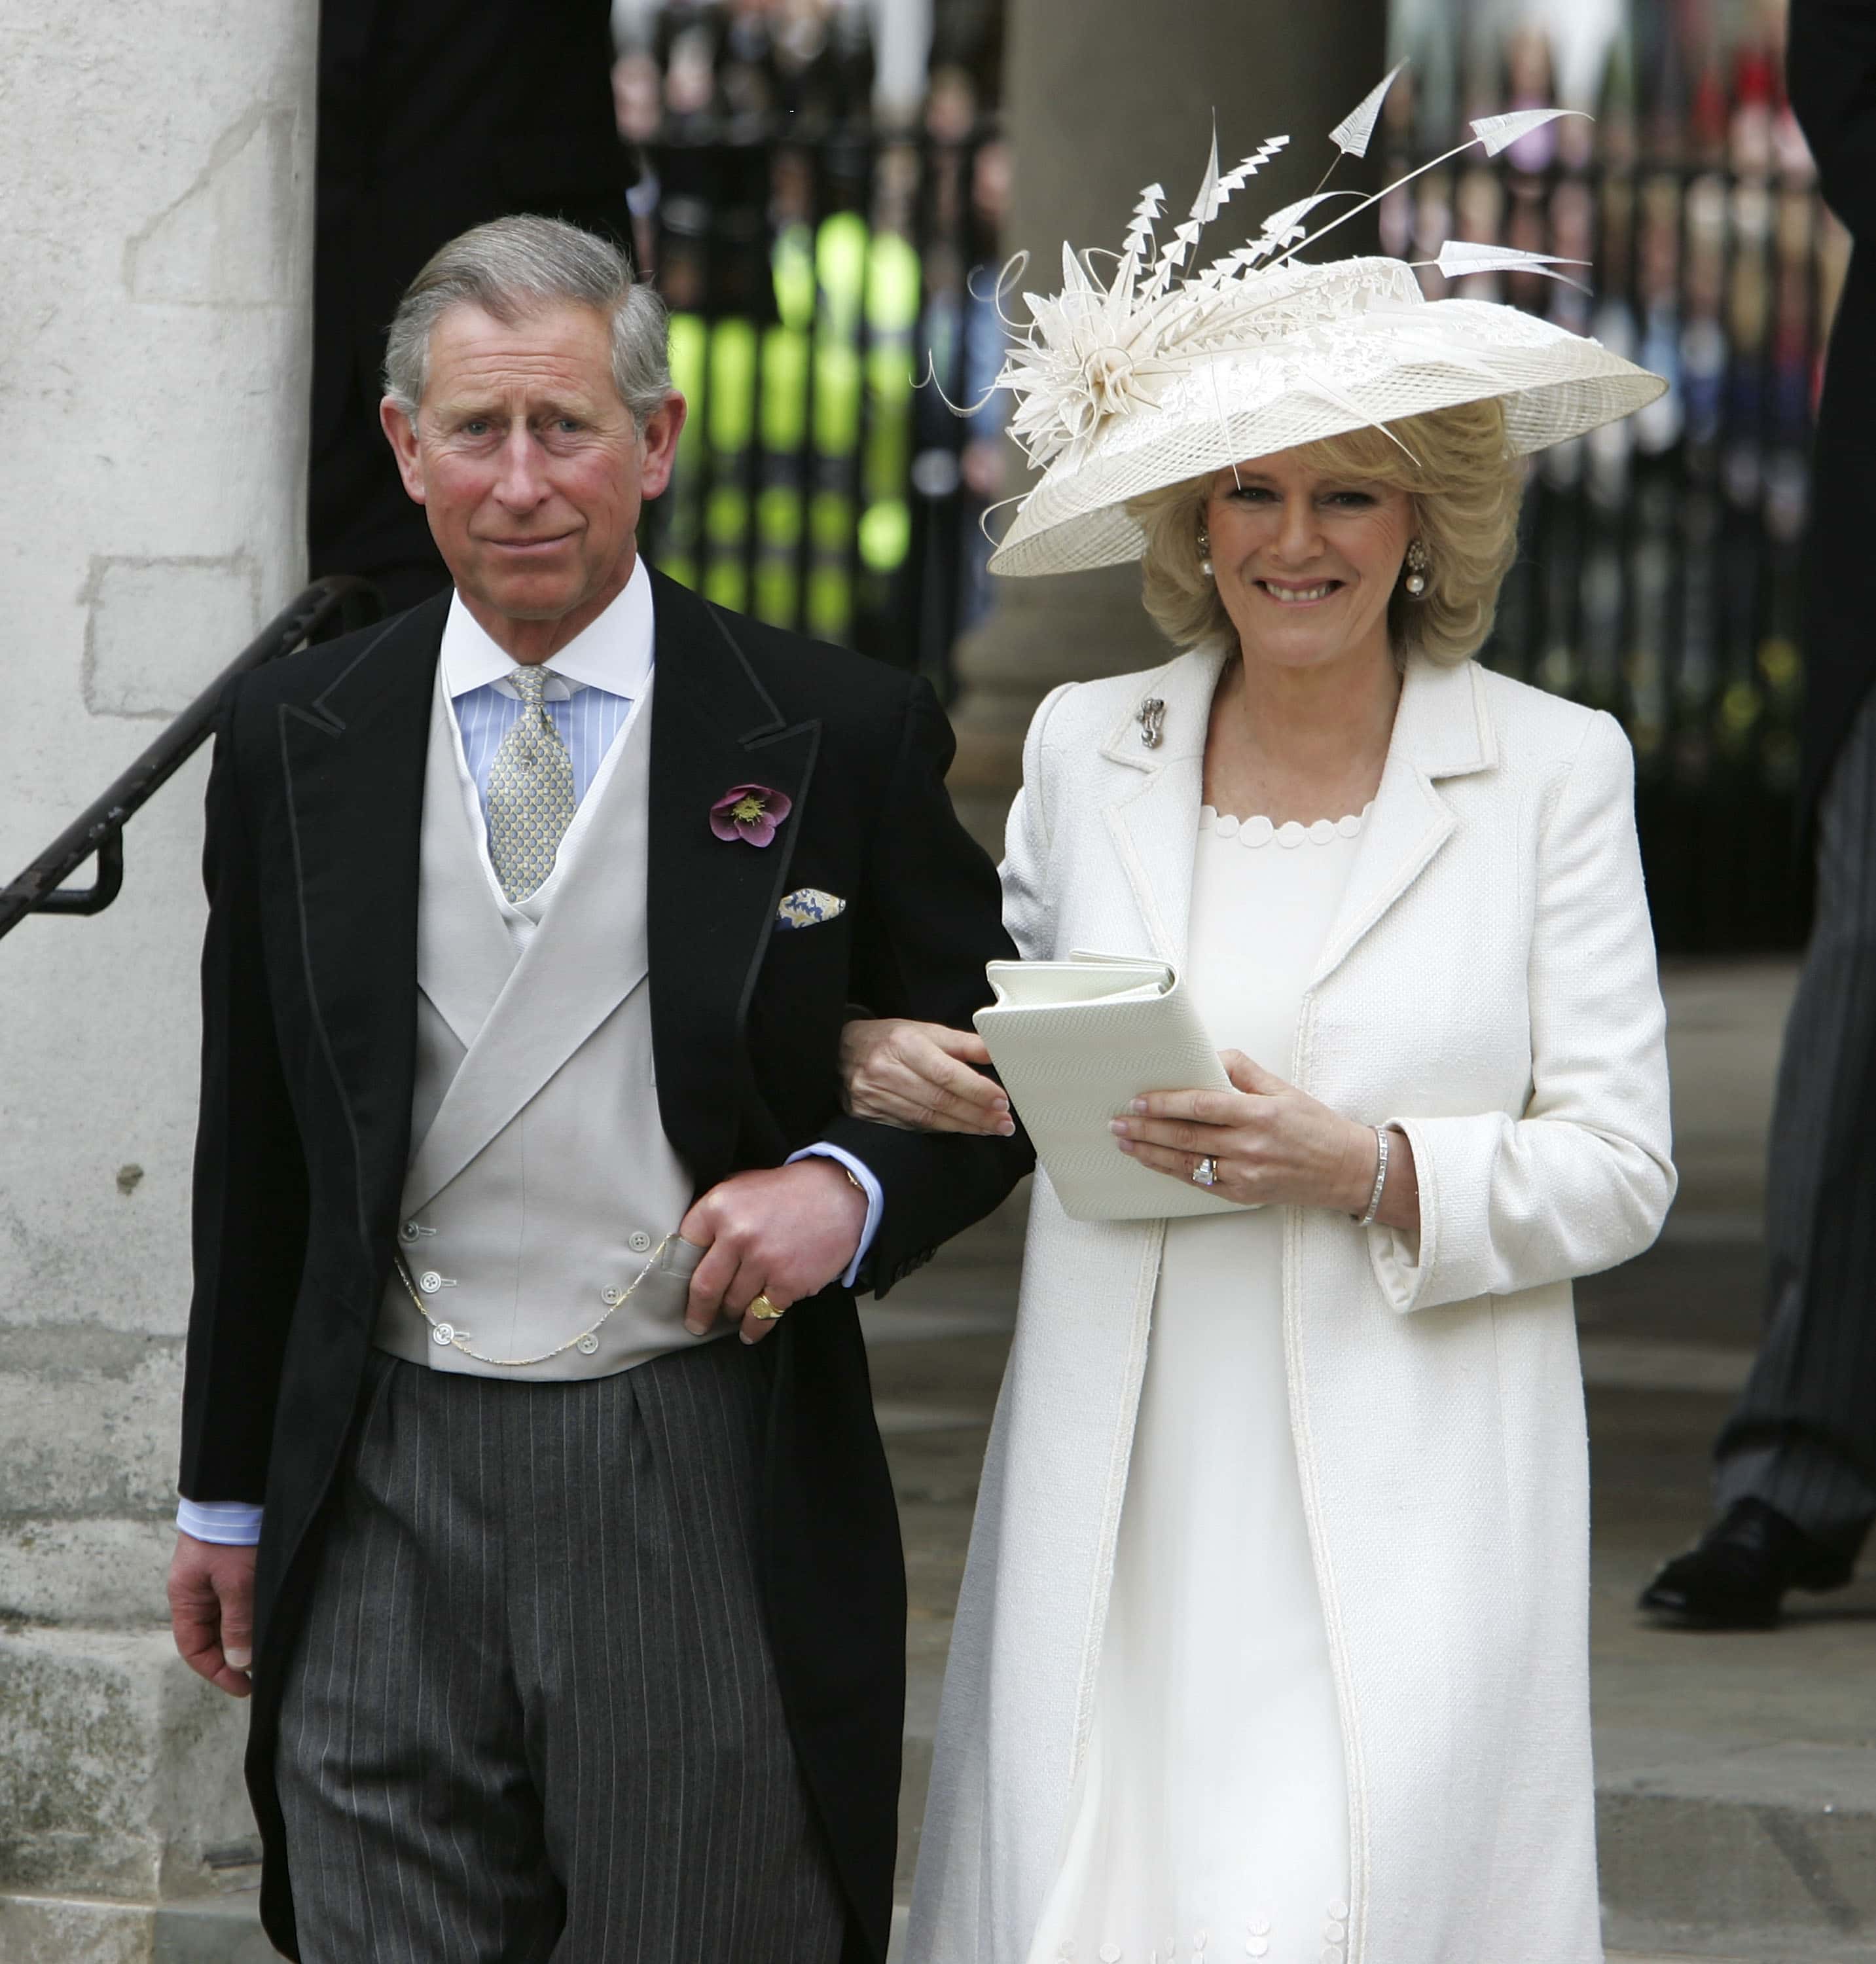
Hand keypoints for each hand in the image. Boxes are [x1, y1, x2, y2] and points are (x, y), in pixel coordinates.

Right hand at [168, 1533, 256, 1697]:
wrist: (238, 1489)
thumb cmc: (231, 1535)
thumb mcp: (236, 1582)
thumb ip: (237, 1623)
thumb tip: (240, 1663)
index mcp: (185, 1598)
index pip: (194, 1649)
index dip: (217, 1672)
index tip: (246, 1687)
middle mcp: (197, 1592)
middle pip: (213, 1637)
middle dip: (235, 1657)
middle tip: (264, 1671)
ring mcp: (215, 1579)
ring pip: (229, 1620)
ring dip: (247, 1636)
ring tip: (272, 1650)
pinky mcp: (235, 1567)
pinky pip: (241, 1601)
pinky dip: (253, 1615)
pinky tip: (271, 1621)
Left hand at [679, 1158, 870, 1344]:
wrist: (841, 1194)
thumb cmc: (791, 1190)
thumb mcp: (744, 1185)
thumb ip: (717, 1212)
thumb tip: (691, 1245)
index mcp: (721, 1205)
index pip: (684, 1247)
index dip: (679, 1271)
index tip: (676, 1288)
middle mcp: (737, 1233)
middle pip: (703, 1286)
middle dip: (697, 1311)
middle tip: (695, 1322)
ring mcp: (763, 1261)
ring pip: (732, 1304)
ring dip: (731, 1314)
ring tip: (732, 1315)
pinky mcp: (788, 1282)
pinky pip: (761, 1316)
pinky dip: (754, 1328)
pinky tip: (750, 1332)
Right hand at [839, 1018, 1013, 1135]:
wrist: (842, 1051)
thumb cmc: (890, 1039)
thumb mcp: (925, 1030)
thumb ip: (962, 1043)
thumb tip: (997, 1052)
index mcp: (903, 1044)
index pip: (946, 1073)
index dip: (976, 1090)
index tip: (1001, 1100)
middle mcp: (886, 1071)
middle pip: (939, 1100)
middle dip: (977, 1114)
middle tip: (1004, 1123)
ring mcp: (874, 1096)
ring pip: (927, 1119)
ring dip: (964, 1126)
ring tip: (990, 1128)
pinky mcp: (868, 1115)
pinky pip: (912, 1127)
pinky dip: (940, 1130)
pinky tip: (960, 1129)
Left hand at [1109, 1049, 1419, 1229]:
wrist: (1348, 1171)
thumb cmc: (1315, 1126)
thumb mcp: (1283, 1088)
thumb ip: (1243, 1070)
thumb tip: (1206, 1057)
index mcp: (1260, 1113)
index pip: (1201, 1106)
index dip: (1165, 1103)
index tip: (1139, 1100)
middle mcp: (1250, 1146)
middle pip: (1185, 1136)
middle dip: (1145, 1129)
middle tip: (1117, 1122)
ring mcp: (1245, 1175)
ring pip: (1186, 1163)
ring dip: (1150, 1153)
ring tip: (1125, 1143)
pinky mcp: (1243, 1195)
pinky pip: (1199, 1183)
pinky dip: (1172, 1171)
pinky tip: (1153, 1162)